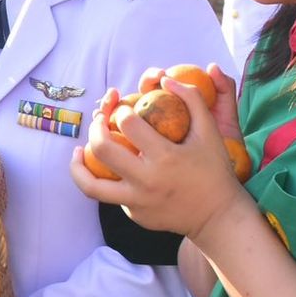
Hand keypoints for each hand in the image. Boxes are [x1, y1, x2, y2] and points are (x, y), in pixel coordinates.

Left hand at [70, 74, 253, 250]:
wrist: (218, 217)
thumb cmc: (214, 169)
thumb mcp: (210, 132)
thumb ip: (191, 99)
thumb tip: (165, 79)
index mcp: (165, 157)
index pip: (128, 124)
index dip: (120, 111)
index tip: (124, 109)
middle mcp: (147, 182)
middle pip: (101, 150)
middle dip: (94, 128)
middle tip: (98, 121)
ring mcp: (138, 202)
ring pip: (90, 185)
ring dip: (78, 166)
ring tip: (77, 152)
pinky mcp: (135, 215)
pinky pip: (111, 195)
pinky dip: (105, 180)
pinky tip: (105, 168)